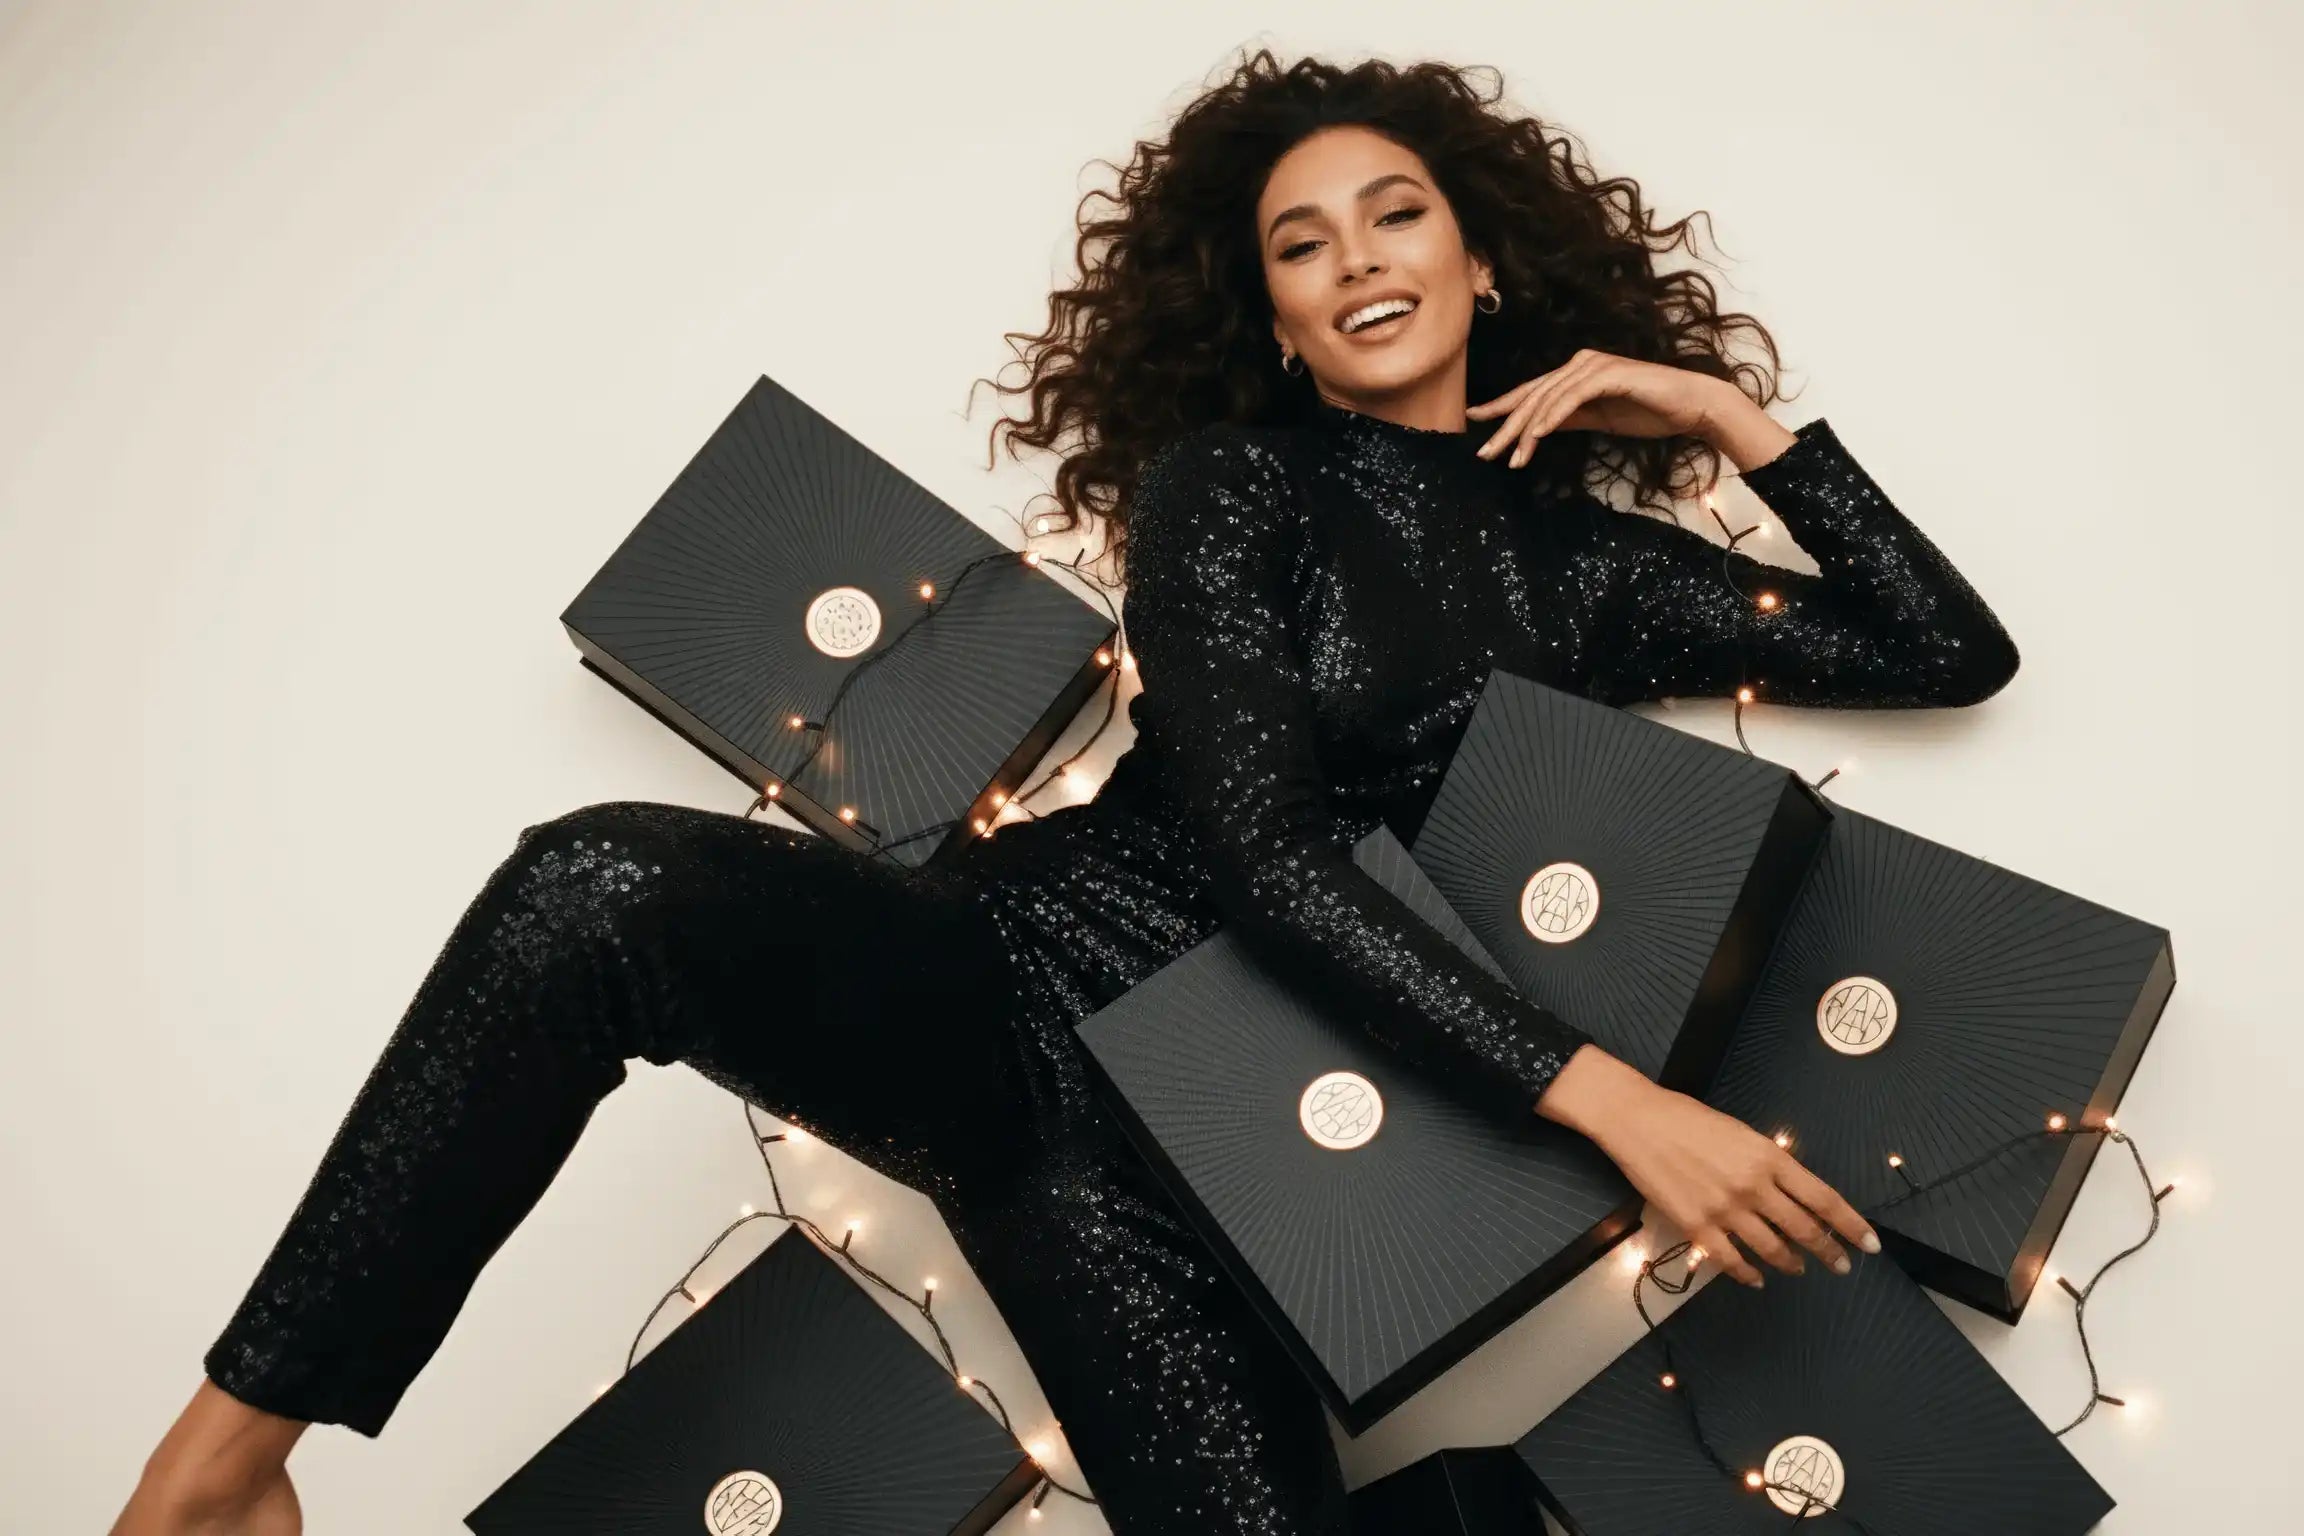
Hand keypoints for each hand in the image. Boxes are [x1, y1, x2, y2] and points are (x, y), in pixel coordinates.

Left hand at [1467, 350, 1740, 468]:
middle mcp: (1580, 364)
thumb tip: (1538, 430)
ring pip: (1548, 399)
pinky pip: (1572, 397)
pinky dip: (1553, 416)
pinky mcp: (1609, 374)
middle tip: (1485, 452)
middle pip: (1533, 397)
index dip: (1502, 407)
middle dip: (1505, 426)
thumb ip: (1570, 419)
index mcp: (1576, 374)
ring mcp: (1594, 366)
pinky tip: (1537, 435)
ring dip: (1527, 430)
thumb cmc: (1650, 411)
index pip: (1532, 393)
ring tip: (1511, 458)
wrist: (1691, 405)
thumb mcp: (1599, 419)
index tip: (1475, 421)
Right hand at [1536, 1045, 1879, 1285]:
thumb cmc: (1687, 1118)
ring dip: (1790, 1263)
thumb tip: (1793, 1192)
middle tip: (1841, 1265)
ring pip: (1771, 1249)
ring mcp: (1724, 1210)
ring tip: (1798, 1268)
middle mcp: (1753, 1187)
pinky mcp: (1696, 1226)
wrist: (1637, 1121)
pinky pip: (1730, 1260)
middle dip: (1828, 1252)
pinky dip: (1748, 1273)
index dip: (1851, 1225)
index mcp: (1769, 1158)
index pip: (1823, 1200)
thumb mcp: (1741, 1133)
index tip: (1869, 1244)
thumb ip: (1769, 1164)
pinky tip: (1756, 1278)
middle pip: (1804, 1230)